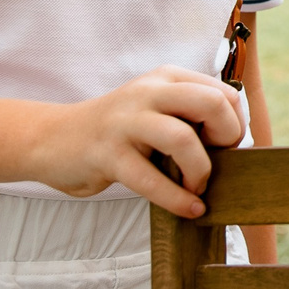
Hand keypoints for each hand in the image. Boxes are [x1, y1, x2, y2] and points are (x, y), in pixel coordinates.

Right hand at [27, 67, 244, 218]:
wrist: (52, 139)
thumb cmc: (116, 132)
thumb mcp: (154, 108)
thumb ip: (189, 115)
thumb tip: (236, 143)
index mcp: (166, 78)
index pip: (223, 93)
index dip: (235, 124)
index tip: (226, 148)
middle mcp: (148, 92)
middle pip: (210, 103)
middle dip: (227, 137)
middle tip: (218, 162)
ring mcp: (126, 122)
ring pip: (183, 138)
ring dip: (201, 171)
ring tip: (197, 187)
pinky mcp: (108, 154)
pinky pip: (151, 179)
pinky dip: (177, 199)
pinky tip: (190, 209)